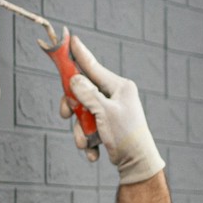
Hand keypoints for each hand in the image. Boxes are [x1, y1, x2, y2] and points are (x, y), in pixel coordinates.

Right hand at [61, 34, 165, 185]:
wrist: (137, 164)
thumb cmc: (126, 135)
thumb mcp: (104, 112)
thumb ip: (87, 94)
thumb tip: (74, 79)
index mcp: (119, 87)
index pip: (94, 67)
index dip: (79, 54)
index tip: (69, 39)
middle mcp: (115, 96)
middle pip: (82, 92)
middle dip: (73, 109)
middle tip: (65, 115)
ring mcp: (110, 111)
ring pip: (82, 113)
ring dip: (81, 131)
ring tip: (86, 144)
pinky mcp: (106, 125)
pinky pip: (88, 127)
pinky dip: (88, 140)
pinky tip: (94, 151)